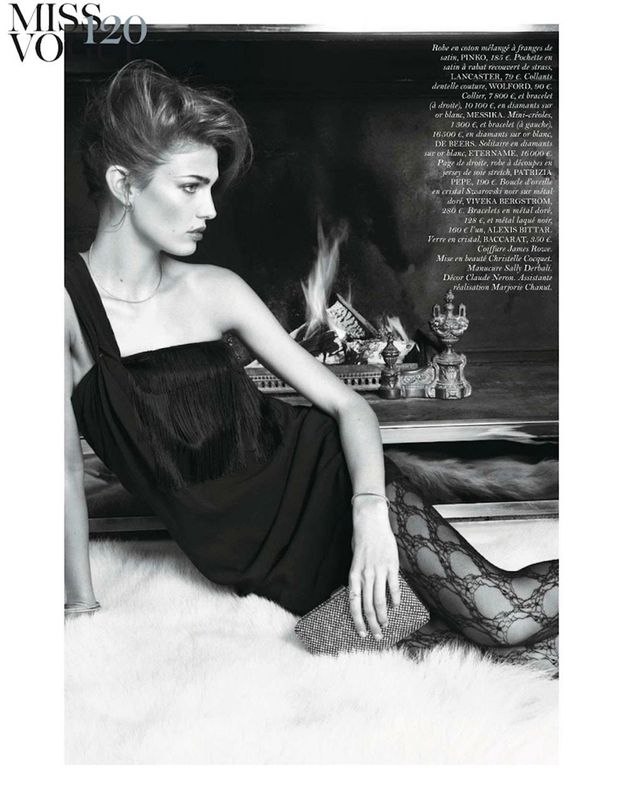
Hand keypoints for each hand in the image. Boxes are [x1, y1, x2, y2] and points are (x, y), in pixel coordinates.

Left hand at [348, 497, 399, 638]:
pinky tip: (396, 606)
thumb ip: (358, 578)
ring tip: (386, 626)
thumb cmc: (361, 540)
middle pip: (368, 606)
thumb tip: (361, 595)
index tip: (361, 633)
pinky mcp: (391, 565)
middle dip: (372, 624)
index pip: (354, 603)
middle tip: (377, 636)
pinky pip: (394, 586)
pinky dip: (396, 598)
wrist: (371, 521)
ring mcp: (379, 571)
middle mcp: (365, 575)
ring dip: (383, 616)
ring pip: (381, 600)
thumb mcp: (354, 560)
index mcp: (354, 574)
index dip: (357, 620)